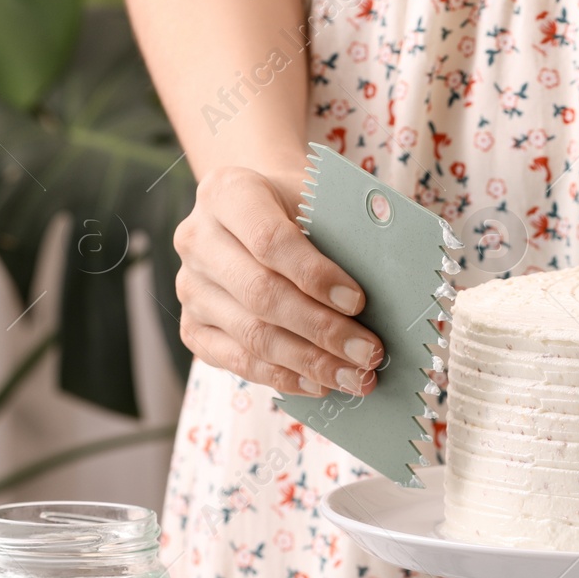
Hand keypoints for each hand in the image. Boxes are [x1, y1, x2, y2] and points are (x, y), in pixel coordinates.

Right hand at [173, 166, 380, 395]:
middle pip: (261, 295)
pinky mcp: (192, 326)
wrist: (255, 214)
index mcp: (228, 193)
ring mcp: (189, 287)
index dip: (315, 275)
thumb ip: (341, 234)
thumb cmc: (298, 208)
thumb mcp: (317, 201)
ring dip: (310, 362)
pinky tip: (320, 384)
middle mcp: (197, 240)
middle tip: (369, 353)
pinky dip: (282, 377)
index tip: (359, 302)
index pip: (270, 240)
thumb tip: (388, 290)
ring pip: (251, 335)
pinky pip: (236, 361)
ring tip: (356, 377)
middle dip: (322, 330)